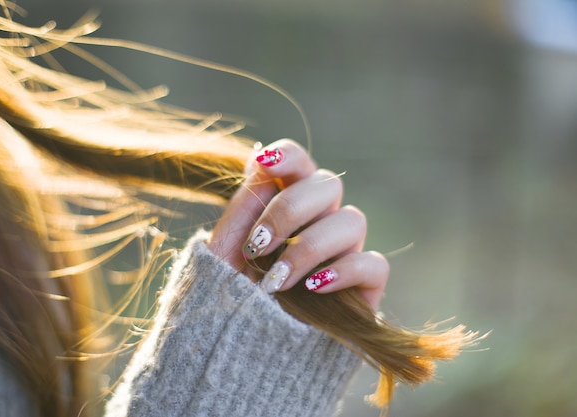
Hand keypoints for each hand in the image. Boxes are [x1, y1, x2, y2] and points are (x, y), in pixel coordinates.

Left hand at [207, 139, 387, 309]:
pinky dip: (344, 271)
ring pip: (353, 220)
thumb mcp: (224, 251)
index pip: (299, 162)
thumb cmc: (230, 297)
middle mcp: (321, 221)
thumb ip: (243, 206)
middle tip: (257, 246)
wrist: (242, 352)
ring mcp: (344, 252)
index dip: (287, 155)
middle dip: (289, 211)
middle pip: (327, 184)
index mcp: (287, 203)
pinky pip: (374, 264)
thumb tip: (259, 158)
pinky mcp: (363, 287)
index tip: (262, 165)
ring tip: (275, 282)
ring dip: (309, 247)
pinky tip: (312, 289)